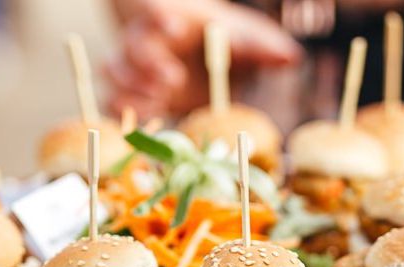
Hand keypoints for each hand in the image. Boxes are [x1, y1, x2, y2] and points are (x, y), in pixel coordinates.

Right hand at [105, 0, 300, 117]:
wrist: (194, 54)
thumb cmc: (216, 39)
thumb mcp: (241, 38)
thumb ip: (261, 46)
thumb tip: (291, 58)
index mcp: (168, 19)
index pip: (153, 10)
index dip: (159, 18)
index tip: (177, 26)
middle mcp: (143, 40)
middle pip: (130, 45)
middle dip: (148, 62)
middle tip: (174, 79)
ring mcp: (131, 68)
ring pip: (113, 71)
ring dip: (133, 88)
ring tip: (161, 101)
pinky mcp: (128, 94)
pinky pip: (112, 101)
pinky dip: (124, 111)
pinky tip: (147, 119)